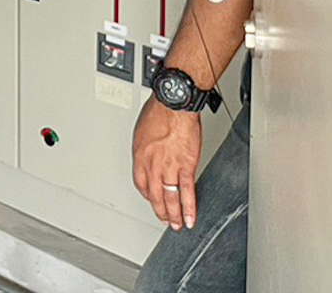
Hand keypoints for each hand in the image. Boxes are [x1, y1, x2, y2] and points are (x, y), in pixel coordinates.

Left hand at [132, 98, 202, 231]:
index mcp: (140, 156)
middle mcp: (152, 165)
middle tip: (164, 220)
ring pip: (170, 198)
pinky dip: (189, 208)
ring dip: (173, 215)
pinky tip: (190, 217)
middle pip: (154, 195)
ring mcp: (169, 168)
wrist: (174, 106)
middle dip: (160, 210)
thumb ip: (147, 147)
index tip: (152, 199)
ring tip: (177, 225)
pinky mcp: (186, 167)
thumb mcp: (143, 130)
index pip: (141, 184)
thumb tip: (151, 153)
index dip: (147, 194)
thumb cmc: (159, 111)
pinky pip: (187, 192)